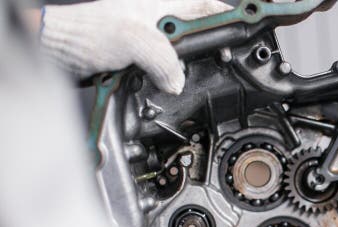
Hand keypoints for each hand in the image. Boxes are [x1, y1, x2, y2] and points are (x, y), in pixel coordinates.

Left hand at [40, 0, 231, 93]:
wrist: (60, 48)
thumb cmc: (88, 33)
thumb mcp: (136, 42)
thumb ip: (166, 61)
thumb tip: (178, 81)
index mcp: (164, 3)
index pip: (211, 6)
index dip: (234, 18)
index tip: (253, 28)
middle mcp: (161, 16)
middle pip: (204, 32)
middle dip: (216, 49)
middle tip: (225, 62)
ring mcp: (152, 36)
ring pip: (186, 53)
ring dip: (190, 68)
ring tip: (190, 77)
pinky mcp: (142, 54)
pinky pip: (167, 68)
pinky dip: (170, 78)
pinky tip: (166, 84)